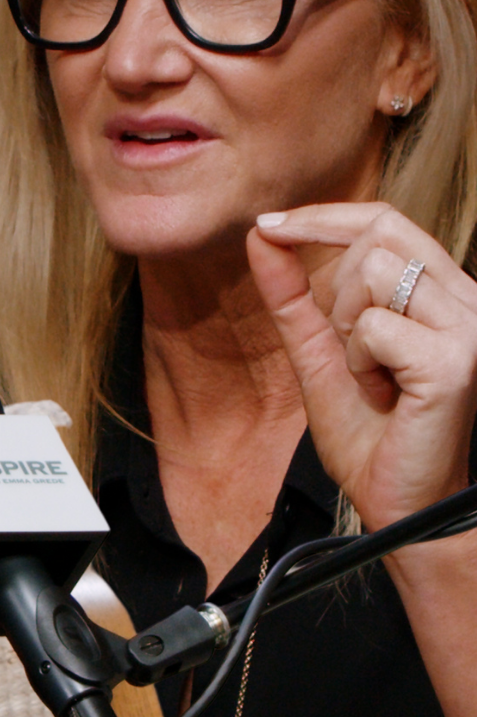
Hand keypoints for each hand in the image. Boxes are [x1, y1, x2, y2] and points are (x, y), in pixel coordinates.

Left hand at [248, 201, 476, 530]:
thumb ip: (291, 292)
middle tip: (350, 347)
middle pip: (378, 235)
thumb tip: (260, 232)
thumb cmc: (368, 430)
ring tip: (372, 374)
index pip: (385, 219)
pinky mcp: (455, 360)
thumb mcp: (317, 348)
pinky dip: (359, 362)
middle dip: (337, 287)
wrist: (394, 500)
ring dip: (349, 328)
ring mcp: (467, 326)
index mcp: (443, 289)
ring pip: (374, 273)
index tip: (268, 226)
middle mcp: (466, 298)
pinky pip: (375, 326)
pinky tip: (382, 394)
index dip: (324, 216)